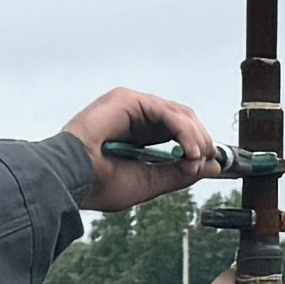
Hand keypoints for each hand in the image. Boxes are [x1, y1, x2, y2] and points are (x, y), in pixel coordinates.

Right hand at [64, 90, 220, 216]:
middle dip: (202, 140)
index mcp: (137, 135)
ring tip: (198, 157)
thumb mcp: (149, 182)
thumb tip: (212, 166)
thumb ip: (179, 173)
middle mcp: (135, 117)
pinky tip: (190, 150)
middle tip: (209, 161)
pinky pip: (166, 112)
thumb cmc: (98, 184)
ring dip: (196, 136)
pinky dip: (184, 131)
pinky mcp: (127, 99)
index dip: (198, 146)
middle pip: (183, 119)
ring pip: (179, 113)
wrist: (70, 180)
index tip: (214, 164)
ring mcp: (131, 106)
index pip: (178, 134)